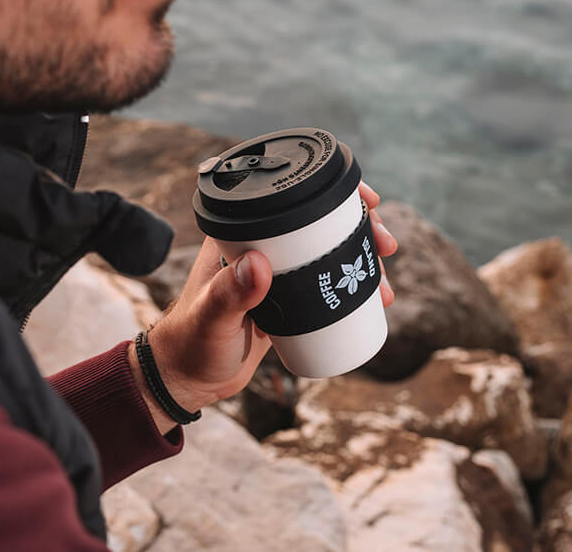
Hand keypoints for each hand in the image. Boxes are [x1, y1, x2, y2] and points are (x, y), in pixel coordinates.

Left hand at [131, 181, 398, 433]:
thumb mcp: (212, 318)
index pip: (288, 197)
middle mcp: (259, 246)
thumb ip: (230, 294)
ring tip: (386, 286)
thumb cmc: (189, 345)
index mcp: (238, 234)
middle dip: (360, 227)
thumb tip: (261, 264)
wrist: (184, 381)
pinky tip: (375, 299)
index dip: (332, 191)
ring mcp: (274, 274)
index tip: (366, 201)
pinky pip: (323, 284)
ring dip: (361, 259)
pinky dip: (351, 287)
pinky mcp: (284, 301)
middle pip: (318, 222)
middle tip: (386, 245)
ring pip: (326, 253)